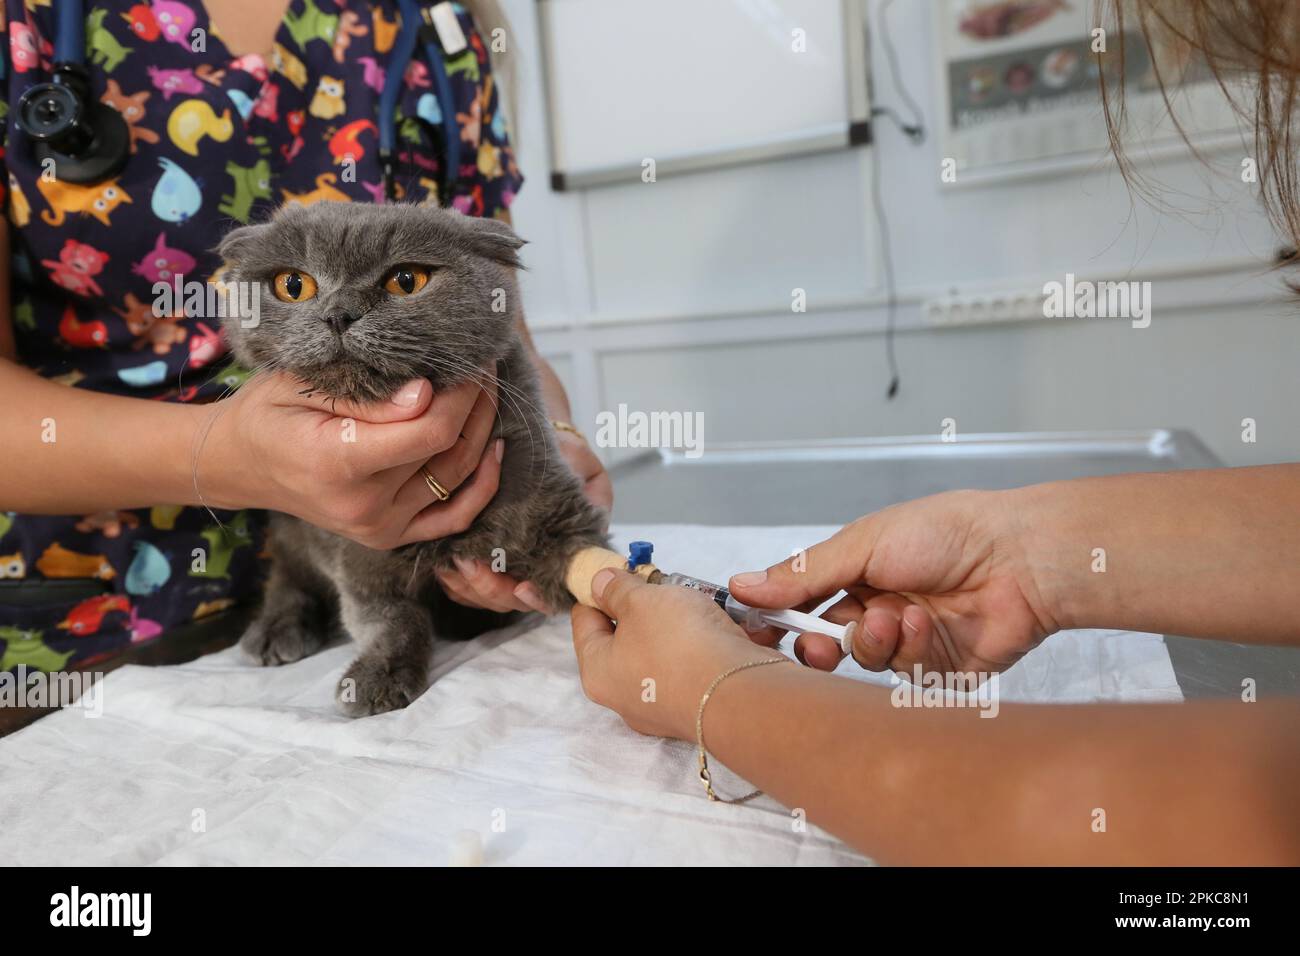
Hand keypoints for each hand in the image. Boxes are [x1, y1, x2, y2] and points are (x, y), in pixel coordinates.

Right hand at [199, 370, 502, 549]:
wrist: (241, 465)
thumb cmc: (268, 413)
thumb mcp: (303, 386)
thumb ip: (367, 397)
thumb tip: (427, 393)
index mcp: (339, 463)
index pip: (429, 431)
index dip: (462, 394)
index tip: (470, 359)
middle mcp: (364, 505)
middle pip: (449, 451)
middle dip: (476, 403)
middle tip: (483, 365)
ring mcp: (379, 527)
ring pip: (459, 478)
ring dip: (483, 432)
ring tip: (486, 393)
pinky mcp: (390, 536)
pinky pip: (454, 517)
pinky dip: (482, 485)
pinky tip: (494, 449)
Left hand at [436, 426, 611, 613]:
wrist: (539, 438)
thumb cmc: (564, 454)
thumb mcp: (586, 469)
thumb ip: (595, 496)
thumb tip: (597, 528)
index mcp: (564, 554)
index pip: (552, 592)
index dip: (538, 598)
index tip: (522, 587)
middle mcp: (534, 566)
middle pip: (510, 600)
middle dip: (488, 588)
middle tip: (469, 564)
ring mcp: (505, 566)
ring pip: (482, 597)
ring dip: (466, 586)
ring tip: (451, 562)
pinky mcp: (479, 558)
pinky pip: (462, 585)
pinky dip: (453, 580)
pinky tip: (443, 562)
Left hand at [571, 568, 783, 739]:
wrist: (741, 693)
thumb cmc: (679, 645)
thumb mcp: (641, 601)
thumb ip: (617, 589)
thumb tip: (600, 584)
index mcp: (598, 672)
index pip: (585, 622)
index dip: (596, 591)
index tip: (614, 571)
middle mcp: (626, 695)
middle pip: (626, 638)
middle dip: (644, 606)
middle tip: (659, 582)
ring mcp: (664, 705)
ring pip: (664, 650)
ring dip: (679, 623)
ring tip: (695, 598)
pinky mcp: (699, 705)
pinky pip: (694, 665)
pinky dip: (705, 643)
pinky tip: (720, 623)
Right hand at [729, 489, 1058, 677]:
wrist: (1018, 558)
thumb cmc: (945, 533)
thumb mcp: (862, 544)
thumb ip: (802, 574)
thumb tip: (741, 584)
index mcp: (856, 573)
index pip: (802, 603)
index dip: (778, 619)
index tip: (756, 631)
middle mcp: (877, 608)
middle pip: (825, 642)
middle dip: (818, 644)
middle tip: (818, 643)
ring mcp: (907, 641)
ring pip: (863, 662)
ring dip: (873, 640)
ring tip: (896, 615)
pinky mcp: (938, 670)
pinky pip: (904, 674)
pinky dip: (912, 648)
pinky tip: (928, 622)